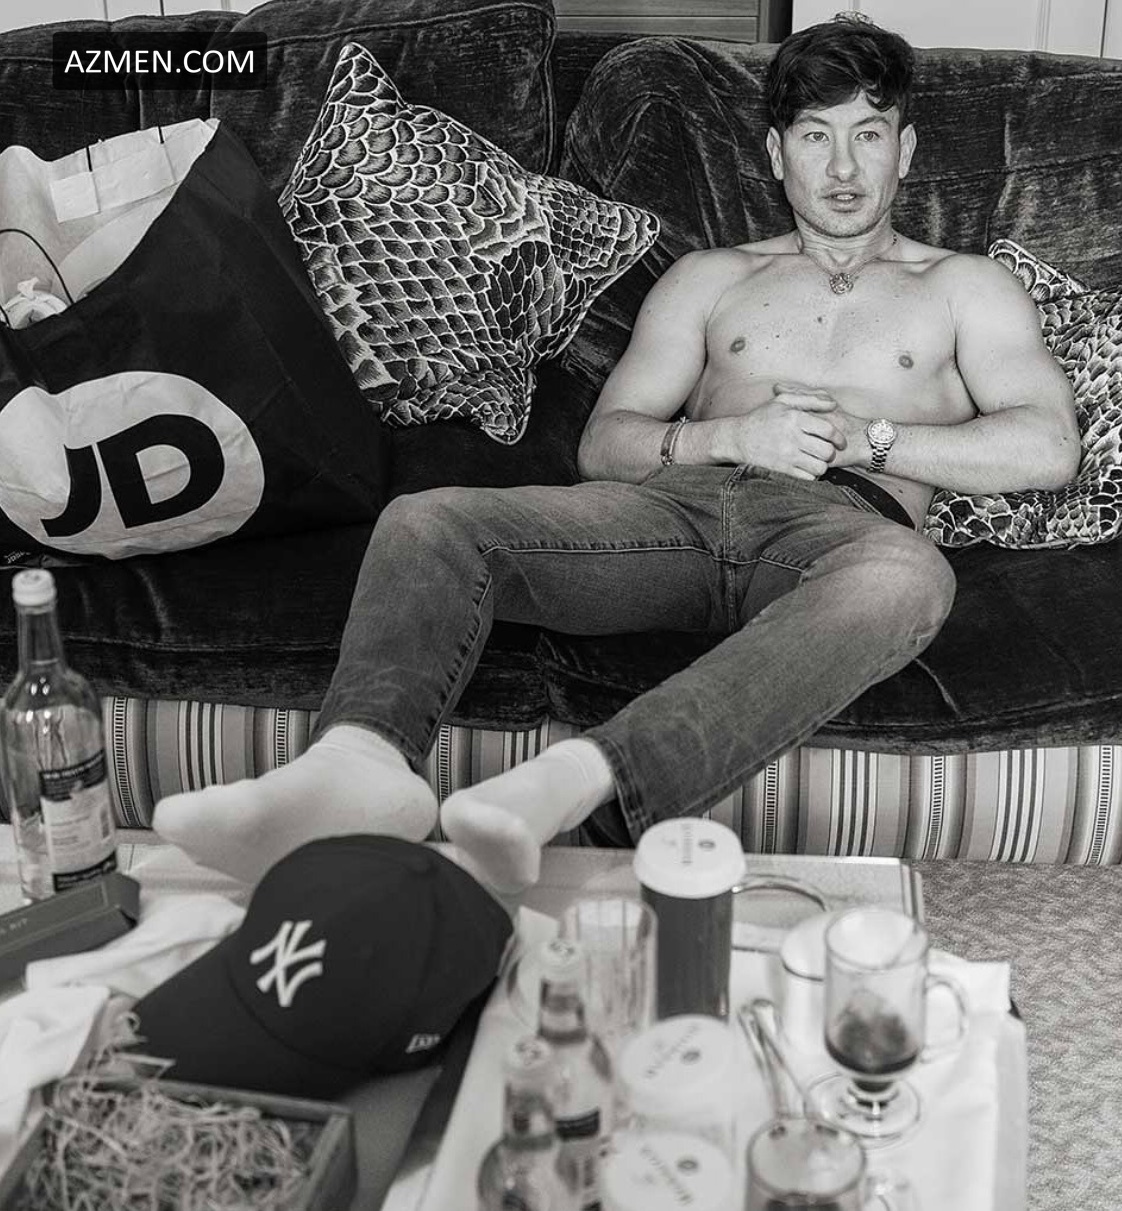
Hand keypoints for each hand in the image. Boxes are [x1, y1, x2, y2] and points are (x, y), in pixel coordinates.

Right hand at [716, 383, 845, 479]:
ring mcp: (786, 456)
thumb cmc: (762, 418)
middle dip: (831, 454)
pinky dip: (810, 476)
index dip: (839, 438)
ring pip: (819, 467)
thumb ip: (810, 399)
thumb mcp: (783, 401)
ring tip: (816, 462)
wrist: (737, 439)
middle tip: (827, 453)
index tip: (840, 443)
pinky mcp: (780, 470)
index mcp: (795, 417)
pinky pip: (807, 478)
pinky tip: (805, 470)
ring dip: (821, 466)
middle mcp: (792, 437)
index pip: (828, 430)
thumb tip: (833, 404)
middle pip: (826, 451)